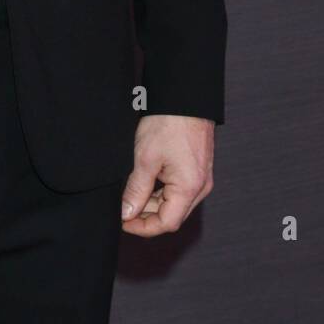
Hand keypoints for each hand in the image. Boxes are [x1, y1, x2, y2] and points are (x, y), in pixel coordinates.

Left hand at [120, 114, 214, 236]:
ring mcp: (201, 177)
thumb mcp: (145, 158)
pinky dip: (161, 189)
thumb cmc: (168, 123)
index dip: (142, 227)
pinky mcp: (197, 168)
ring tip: (131, 189)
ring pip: (174, 202)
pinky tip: (145, 179)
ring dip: (152, 201)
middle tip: (122, 205)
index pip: (166, 223)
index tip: (123, 221)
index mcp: (190, 188)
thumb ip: (136, 190)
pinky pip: (178, 188)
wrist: (185, 96)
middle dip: (145, 214)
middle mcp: (200, 187)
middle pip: (171, 214)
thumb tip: (126, 213)